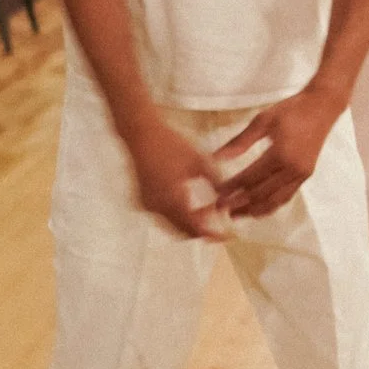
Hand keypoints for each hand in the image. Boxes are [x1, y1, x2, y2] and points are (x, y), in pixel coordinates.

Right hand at [124, 120, 228, 239]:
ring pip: (172, 226)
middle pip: (183, 232)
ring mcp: (146, 205)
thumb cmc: (172, 144)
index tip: (228, 236)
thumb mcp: (200, 162)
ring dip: (189, 223)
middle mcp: (157, 208)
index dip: (213, 235)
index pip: (195, 229)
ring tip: (207, 210)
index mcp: (172, 200)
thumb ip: (216, 183)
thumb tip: (227, 200)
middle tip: (219, 223)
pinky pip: (162, 216)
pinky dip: (177, 215)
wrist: (141, 133)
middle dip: (201, 230)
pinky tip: (189, 203)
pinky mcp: (142, 200)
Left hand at [213, 86, 344, 219]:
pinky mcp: (306, 175)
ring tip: (236, 215)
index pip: (249, 178)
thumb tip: (217, 157)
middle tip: (220, 207)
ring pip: (275, 200)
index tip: (216, 193)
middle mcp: (292, 169)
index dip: (232, 187)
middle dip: (239, 203)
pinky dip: (271, 205)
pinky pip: (287, 196)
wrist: (322, 106)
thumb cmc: (291, 110)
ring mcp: (301, 174)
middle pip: (261, 194)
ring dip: (254, 209)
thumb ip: (240, 141)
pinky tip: (259, 208)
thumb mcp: (262, 120)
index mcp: (280, 154)